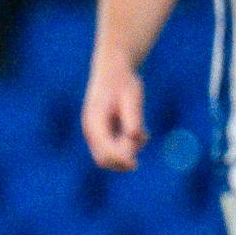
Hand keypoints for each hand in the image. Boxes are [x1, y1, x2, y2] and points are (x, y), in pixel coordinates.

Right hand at [82, 55, 147, 170]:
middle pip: (103, 159)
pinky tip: (141, 133)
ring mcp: (94, 133)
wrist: (112, 70)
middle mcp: (90, 130)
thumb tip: (135, 137)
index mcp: (94, 121)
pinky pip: (113, 149)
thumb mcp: (132, 98)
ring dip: (128, 152)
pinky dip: (128, 147)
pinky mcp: (101, 133)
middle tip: (143, 139)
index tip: (135, 164)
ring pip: (109, 156)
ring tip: (145, 134)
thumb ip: (133, 118)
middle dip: (124, 157)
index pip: (104, 149)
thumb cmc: (123, 82)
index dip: (119, 159)